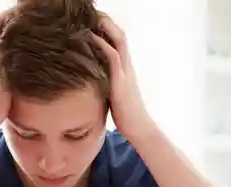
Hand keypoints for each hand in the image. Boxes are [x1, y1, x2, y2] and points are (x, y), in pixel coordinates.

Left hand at [91, 14, 152, 140]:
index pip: (118, 41)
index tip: (93, 19)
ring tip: (93, 15)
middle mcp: (127, 67)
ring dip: (106, 26)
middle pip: (119, 35)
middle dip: (106, 21)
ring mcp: (125, 73)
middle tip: (92, 11)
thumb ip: (106, 83)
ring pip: (118, 41)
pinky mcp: (121, 83)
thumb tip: (92, 81)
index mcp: (125, 69)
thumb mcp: (113, 93)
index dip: (107, 28)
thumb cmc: (125, 114)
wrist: (139, 129)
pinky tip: (91, 37)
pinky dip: (102, 45)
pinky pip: (112, 58)